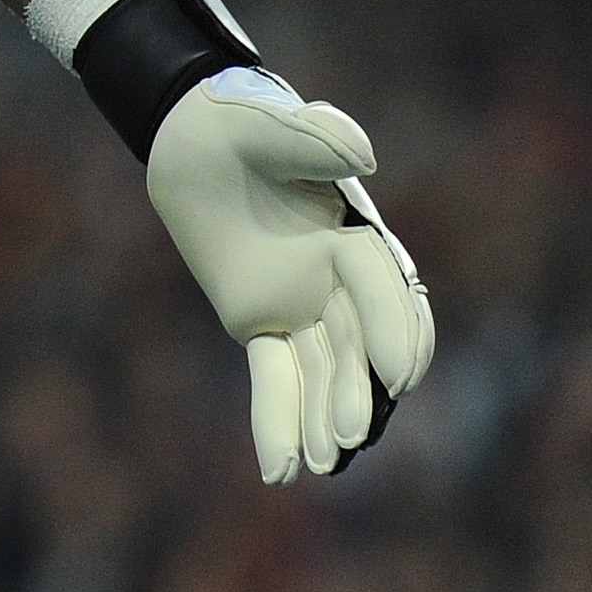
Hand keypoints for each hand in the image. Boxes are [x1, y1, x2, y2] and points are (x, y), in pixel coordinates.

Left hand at [145, 67, 434, 484]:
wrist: (194, 138)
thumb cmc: (239, 122)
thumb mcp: (268, 120)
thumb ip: (315, 135)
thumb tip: (362, 157)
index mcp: (353, 231)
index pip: (383, 287)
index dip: (394, 328)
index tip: (398, 373)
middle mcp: (337, 278)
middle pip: (358, 343)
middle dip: (359, 390)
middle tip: (353, 435)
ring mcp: (301, 304)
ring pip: (322, 371)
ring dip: (323, 417)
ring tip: (320, 464)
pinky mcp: (259, 321)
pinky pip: (274, 376)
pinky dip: (276, 419)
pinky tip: (279, 470)